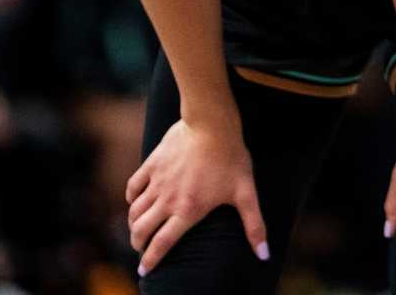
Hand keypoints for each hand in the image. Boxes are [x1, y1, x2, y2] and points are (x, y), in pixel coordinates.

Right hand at [126, 119, 267, 275]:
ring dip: (133, 223)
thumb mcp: (246, 192)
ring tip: (138, 227)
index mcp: (188, 210)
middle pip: (141, 230)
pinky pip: (133, 186)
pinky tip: (135, 199)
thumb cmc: (231, 157)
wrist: (212, 123)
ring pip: (135, 211)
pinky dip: (131, 197)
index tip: (144, 271)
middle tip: (140, 246)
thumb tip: (264, 254)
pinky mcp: (152, 163)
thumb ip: (254, 225)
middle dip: (138, 243)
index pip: (161, 244)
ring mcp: (157, 182)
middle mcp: (167, 200)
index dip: (151, 260)